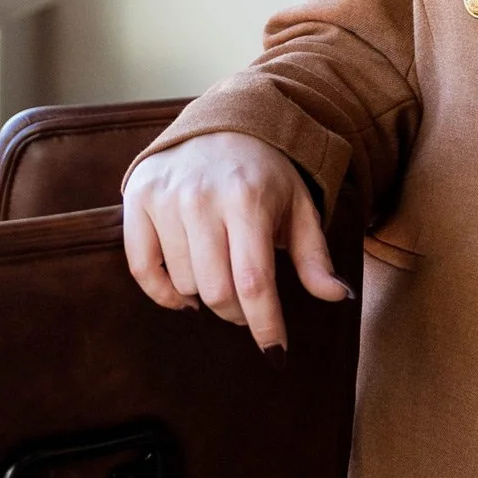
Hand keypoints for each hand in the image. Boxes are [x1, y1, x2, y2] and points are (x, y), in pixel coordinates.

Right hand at [122, 130, 350, 352]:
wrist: (222, 122)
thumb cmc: (267, 173)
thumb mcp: (299, 207)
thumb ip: (314, 256)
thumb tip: (339, 296)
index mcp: (248, 199)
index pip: (254, 281)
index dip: (265, 325)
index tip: (276, 354)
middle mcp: (203, 198)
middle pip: (217, 291)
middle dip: (238, 312)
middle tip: (248, 305)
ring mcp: (166, 198)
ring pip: (185, 284)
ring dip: (205, 295)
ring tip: (221, 274)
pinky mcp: (138, 199)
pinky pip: (142, 269)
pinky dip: (163, 293)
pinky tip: (183, 293)